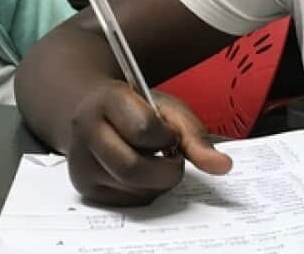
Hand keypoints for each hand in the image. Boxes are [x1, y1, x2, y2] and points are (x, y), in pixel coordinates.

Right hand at [66, 81, 231, 205]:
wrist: (94, 111)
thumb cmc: (135, 107)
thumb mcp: (165, 108)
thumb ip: (194, 135)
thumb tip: (222, 166)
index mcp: (106, 100)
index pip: (143, 129)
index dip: (166, 136)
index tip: (169, 134)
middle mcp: (85, 132)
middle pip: (133, 169)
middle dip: (166, 170)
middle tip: (173, 159)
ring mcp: (81, 163)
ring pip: (133, 190)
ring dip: (157, 182)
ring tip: (154, 161)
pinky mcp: (85, 188)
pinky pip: (127, 202)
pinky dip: (145, 191)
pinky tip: (142, 173)